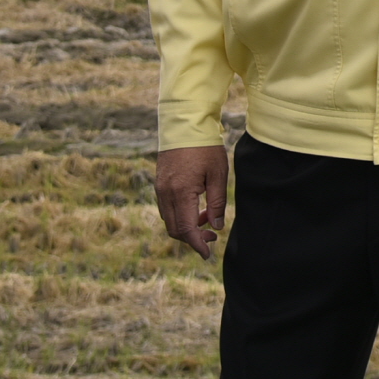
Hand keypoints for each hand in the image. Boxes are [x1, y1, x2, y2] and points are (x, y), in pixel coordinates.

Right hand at [154, 144, 227, 259]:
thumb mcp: (218, 174)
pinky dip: (179, 214)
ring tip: (207, 220)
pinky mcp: (159, 183)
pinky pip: (166, 208)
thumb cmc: (206, 148)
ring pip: (169, 219)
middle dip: (192, 238)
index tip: (207, 254)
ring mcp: (160, 188)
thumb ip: (217, 202)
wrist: (185, 124)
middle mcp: (166, 193)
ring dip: (186, 226)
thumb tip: (216, 226)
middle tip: (212, 235)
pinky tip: (196, 208)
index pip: (185, 229)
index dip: (196, 244)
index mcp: (181, 192)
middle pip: (174, 229)